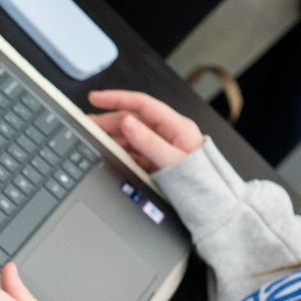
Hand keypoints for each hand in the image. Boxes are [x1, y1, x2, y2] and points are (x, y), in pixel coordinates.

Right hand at [87, 89, 204, 173]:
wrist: (213, 202)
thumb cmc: (202, 181)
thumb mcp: (172, 161)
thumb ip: (148, 142)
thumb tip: (128, 122)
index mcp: (176, 126)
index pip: (142, 104)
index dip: (117, 98)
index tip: (97, 98)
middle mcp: (169, 132)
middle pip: (133, 119)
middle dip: (108, 120)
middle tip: (87, 124)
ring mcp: (162, 146)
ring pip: (131, 135)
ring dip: (111, 136)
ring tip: (93, 138)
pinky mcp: (157, 159)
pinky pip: (134, 150)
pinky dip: (120, 150)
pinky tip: (108, 151)